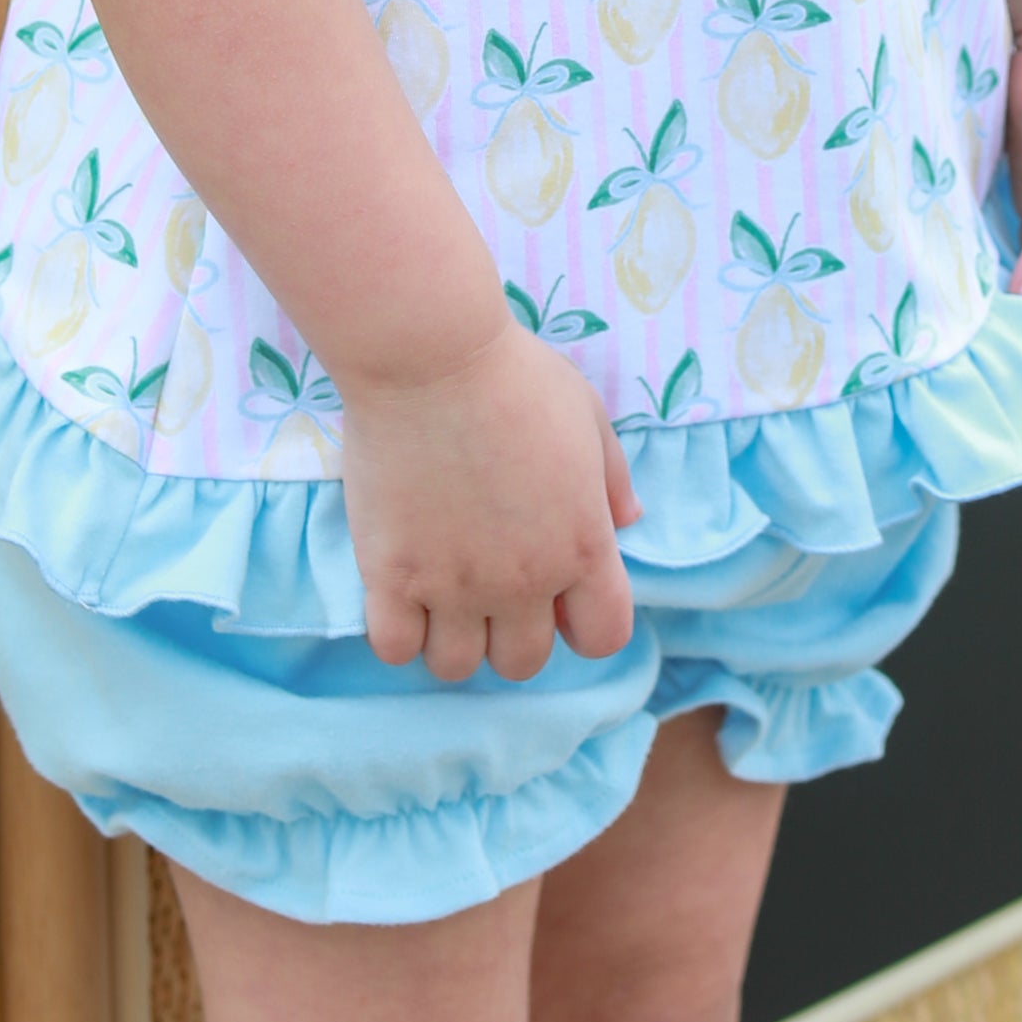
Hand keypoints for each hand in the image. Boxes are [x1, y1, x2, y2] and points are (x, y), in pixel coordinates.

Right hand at [339, 321, 640, 683]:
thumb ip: (612, 477)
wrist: (430, 355)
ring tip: (442, 587)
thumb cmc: (515, 375)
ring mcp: (455, 585)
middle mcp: (524, 582)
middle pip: (523, 662)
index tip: (559, 592)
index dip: (582, 622)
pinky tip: (401, 587)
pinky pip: (395, 648)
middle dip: (512, 631)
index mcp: (582, 546)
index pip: (603, 638)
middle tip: (491, 582)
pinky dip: (400, 630)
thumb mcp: (588, 413)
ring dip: (453, 635)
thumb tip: (629, 519)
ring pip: (456, 666)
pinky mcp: (392, 576)